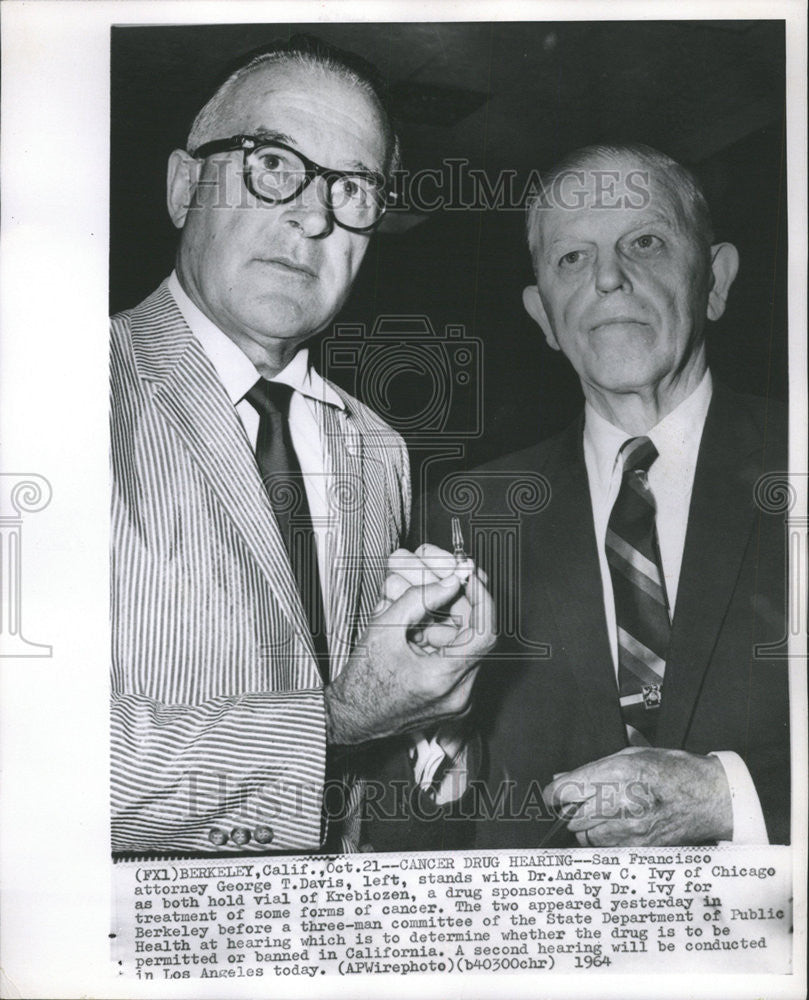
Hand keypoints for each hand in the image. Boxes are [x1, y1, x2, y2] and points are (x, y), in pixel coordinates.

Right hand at [325, 559, 494, 744]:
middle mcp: (458, 696)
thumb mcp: (384, 629)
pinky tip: (420, 638)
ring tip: (420, 621)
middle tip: (447, 587)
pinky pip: (461, 663)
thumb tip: (450, 582)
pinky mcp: (454, 702)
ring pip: (470, 650)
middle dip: (463, 609)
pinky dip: (446, 644)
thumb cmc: (361, 682)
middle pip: (478, 639)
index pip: (485, 633)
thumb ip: (419, 599)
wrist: (351, 718)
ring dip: (452, 627)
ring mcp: (459, 702)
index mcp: (442, 680)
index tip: (471, 579)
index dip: (482, 599)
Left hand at [543, 747, 732, 845]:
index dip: (554, 794)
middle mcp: (621, 802)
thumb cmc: (673, 771)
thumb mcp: (631, 756)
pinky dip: (602, 839)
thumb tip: (562, 778)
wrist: (709, 797)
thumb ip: (593, 769)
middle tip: (578, 803)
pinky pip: (605, 848)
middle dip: (570, 810)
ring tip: (600, 813)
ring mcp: (630, 828)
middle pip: (572, 816)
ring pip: (585, 835)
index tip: (552, 796)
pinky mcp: (639, 847)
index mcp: (617, 773)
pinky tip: (613, 826)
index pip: (567, 790)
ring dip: (585, 826)